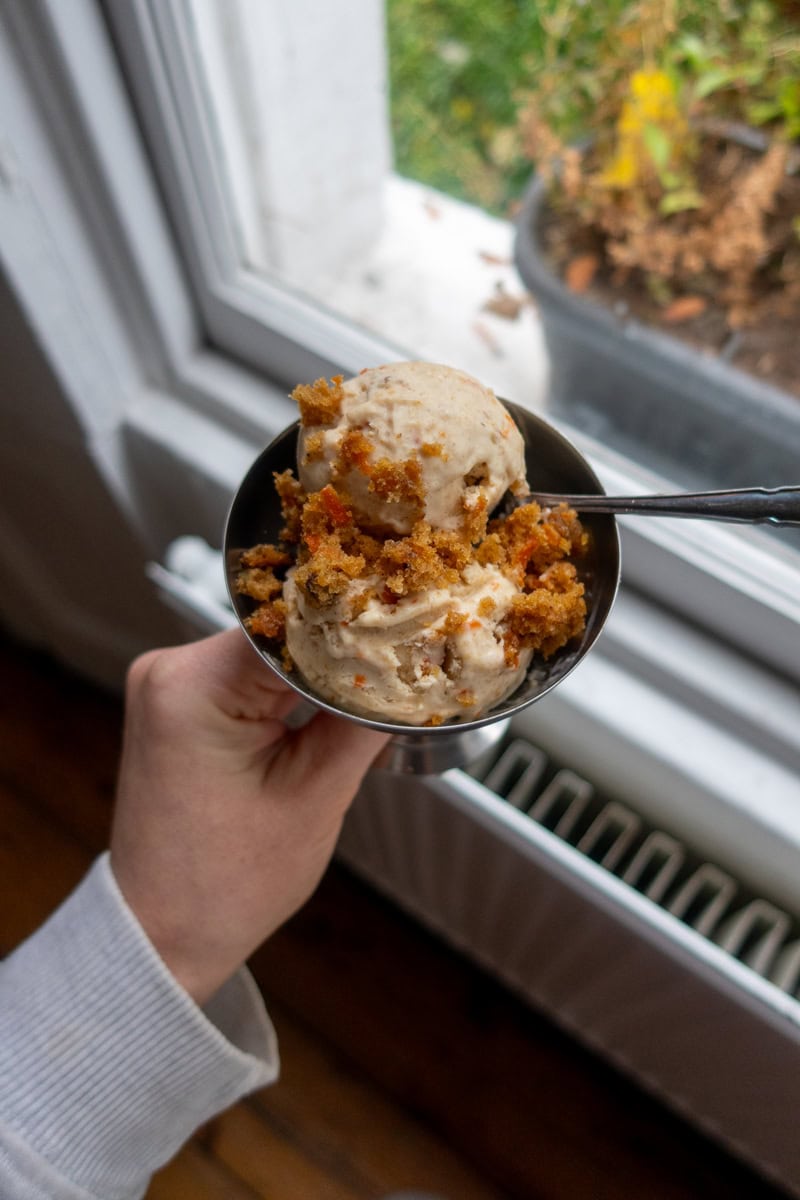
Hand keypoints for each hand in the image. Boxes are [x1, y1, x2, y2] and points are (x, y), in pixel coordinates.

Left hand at [110, 629, 388, 1005]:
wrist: (162, 933)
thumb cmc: (222, 886)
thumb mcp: (314, 798)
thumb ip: (362, 722)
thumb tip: (407, 670)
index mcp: (190, 685)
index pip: (295, 629)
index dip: (359, 631)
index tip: (412, 638)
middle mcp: (170, 671)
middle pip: (283, 634)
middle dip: (347, 652)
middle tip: (411, 663)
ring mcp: (171, 684)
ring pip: (274, 652)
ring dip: (325, 672)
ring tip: (380, 691)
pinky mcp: (182, 702)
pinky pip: (254, 675)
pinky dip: (297, 689)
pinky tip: (337, 705)